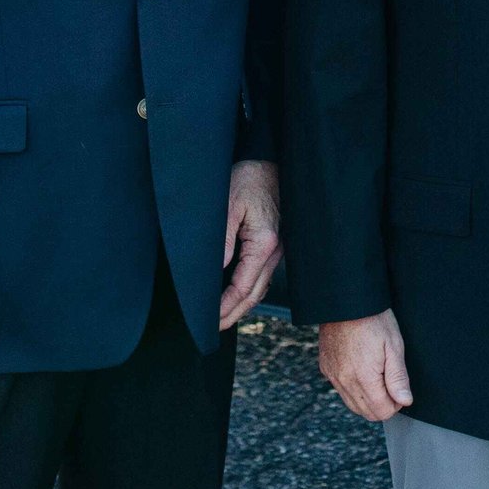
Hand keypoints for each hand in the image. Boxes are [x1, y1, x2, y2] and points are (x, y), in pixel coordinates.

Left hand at [220, 160, 281, 329]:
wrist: (269, 159)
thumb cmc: (250, 178)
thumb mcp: (229, 207)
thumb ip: (223, 241)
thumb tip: (216, 272)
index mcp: (264, 243)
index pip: (243, 288)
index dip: (225, 308)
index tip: (209, 321)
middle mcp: (275, 250)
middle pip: (255, 294)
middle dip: (234, 314)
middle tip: (214, 328)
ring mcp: (278, 247)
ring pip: (261, 286)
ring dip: (242, 304)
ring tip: (223, 316)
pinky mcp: (275, 241)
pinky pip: (263, 273)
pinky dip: (249, 288)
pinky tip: (237, 292)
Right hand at [318, 309, 413, 420]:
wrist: (346, 300)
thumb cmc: (374, 319)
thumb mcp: (394, 345)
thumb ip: (398, 378)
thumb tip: (405, 401)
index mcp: (363, 378)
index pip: (381, 412)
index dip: (395, 404)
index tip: (400, 390)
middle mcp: (344, 381)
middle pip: (366, 412)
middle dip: (382, 404)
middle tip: (391, 383)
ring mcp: (332, 375)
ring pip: (352, 404)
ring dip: (367, 398)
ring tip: (378, 375)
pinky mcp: (326, 368)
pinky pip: (340, 390)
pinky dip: (353, 388)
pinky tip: (362, 369)